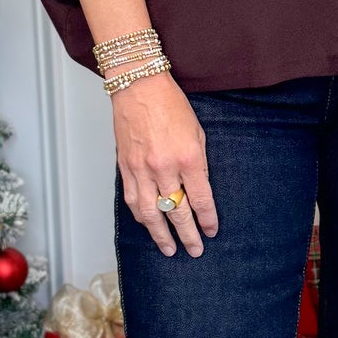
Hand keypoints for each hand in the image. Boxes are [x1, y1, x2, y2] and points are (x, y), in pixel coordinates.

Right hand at [111, 73, 218, 255]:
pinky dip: (141, 216)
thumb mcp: (197, 133)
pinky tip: (148, 225)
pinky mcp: (125, 167)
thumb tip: (199, 192)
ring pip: (151, 213)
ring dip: (160, 234)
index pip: (200, 199)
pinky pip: (133, 200)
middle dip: (187, 235)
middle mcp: (163, 168)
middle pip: (176, 212)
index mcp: (187, 158)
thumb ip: (199, 165)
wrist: (139, 87)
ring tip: (169, 249)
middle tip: (194, 250)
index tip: (211, 231)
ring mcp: (141, 169)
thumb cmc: (170, 105)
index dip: (207, 219)